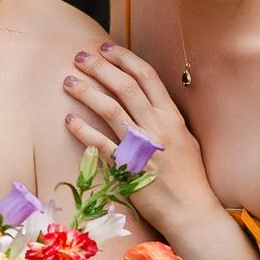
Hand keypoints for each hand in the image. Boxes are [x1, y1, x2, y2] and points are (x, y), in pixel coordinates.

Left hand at [62, 43, 216, 230]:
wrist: (191, 211)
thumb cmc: (190, 178)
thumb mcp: (186, 140)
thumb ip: (168, 119)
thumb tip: (151, 101)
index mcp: (172, 116)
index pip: (147, 76)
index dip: (124, 58)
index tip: (106, 48)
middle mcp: (157, 126)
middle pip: (124, 86)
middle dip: (100, 67)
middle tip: (79, 56)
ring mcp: (142, 147)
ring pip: (110, 109)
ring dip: (86, 92)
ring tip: (68, 81)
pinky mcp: (127, 168)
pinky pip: (100, 143)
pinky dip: (83, 130)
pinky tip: (69, 120)